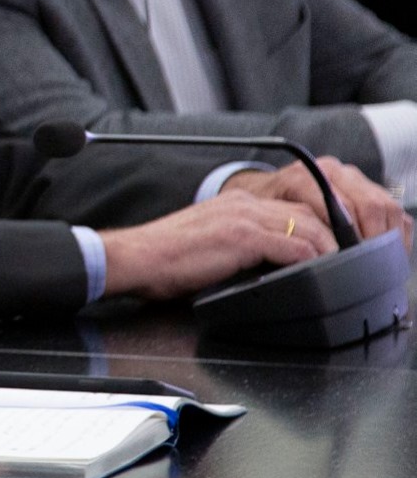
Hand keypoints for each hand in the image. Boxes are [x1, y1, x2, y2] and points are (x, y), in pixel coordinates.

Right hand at [101, 191, 335, 299]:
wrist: (135, 257)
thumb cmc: (162, 259)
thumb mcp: (209, 246)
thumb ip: (239, 247)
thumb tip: (266, 268)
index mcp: (234, 205)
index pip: (291, 209)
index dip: (317, 229)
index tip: (329, 250)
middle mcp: (242, 204)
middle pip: (306, 214)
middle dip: (331, 236)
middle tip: (343, 261)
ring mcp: (242, 218)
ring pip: (306, 227)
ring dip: (327, 249)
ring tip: (336, 270)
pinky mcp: (240, 237)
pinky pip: (292, 246)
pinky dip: (310, 260)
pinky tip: (314, 273)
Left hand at [225, 158, 412, 247]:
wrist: (266, 191)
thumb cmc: (264, 209)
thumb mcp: (265, 221)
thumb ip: (283, 234)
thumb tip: (306, 258)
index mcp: (305, 177)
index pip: (342, 208)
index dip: (351, 239)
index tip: (353, 262)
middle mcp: (333, 172)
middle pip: (370, 206)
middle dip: (374, 240)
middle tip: (371, 267)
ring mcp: (353, 178)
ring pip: (386, 206)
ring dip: (389, 237)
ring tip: (381, 263)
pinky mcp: (367, 188)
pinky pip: (393, 209)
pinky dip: (395, 231)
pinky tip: (388, 251)